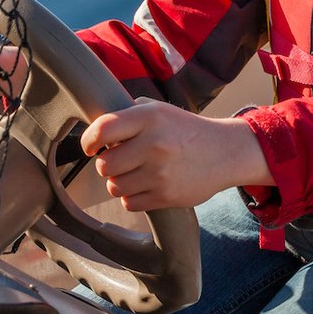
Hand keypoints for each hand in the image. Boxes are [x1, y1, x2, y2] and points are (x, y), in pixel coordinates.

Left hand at [79, 99, 273, 212]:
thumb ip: (129, 115)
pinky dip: (131, 196)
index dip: (88, 140)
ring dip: (118, 181)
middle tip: (119, 159)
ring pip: (113, 186)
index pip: (103, 129)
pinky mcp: (165, 196)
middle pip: (103, 164)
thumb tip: (96, 130)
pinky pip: (129, 203)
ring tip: (134, 172)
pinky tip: (145, 184)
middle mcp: (153, 144)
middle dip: (106, 163)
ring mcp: (159, 173)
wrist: (224, 152)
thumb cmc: (185, 129)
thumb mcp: (159, 110)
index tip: (89, 146)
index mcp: (149, 118)